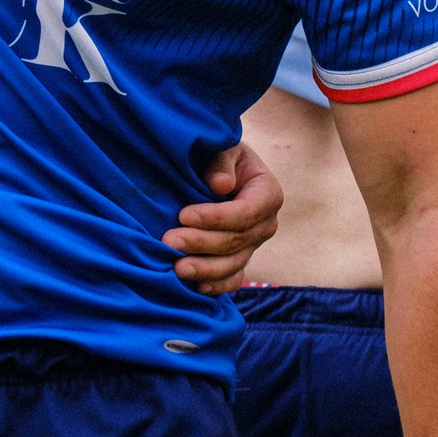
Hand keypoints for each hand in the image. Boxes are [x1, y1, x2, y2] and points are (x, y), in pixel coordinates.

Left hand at [164, 142, 282, 294]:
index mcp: (268, 194)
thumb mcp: (224, 148)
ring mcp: (254, 246)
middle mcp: (266, 224)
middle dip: (201, 243)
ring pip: (233, 264)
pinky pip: (232, 279)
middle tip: (169, 241)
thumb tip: (220, 185)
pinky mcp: (240, 260)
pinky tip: (195, 288)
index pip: (245, 212)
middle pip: (236, 241)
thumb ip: (222, 163)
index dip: (216, 217)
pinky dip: (216, 286)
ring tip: (177, 268)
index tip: (183, 214)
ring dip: (205, 269)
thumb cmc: (220, 154)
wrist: (219, 169)